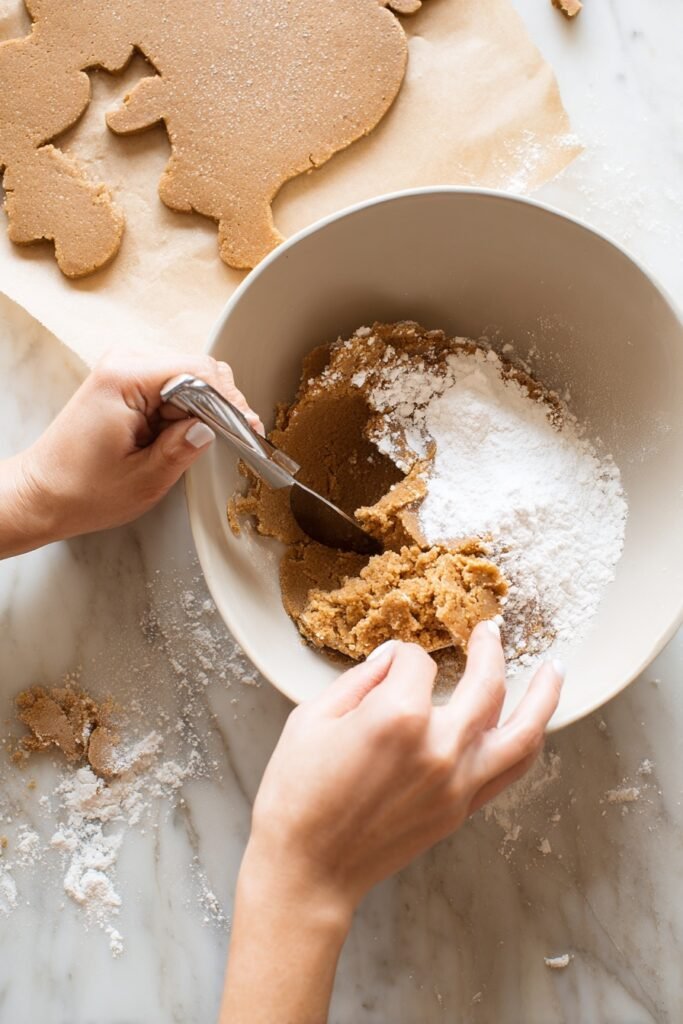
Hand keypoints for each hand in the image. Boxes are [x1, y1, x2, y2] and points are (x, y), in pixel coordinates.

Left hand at [3, 349, 261, 553]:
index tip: (247, 427)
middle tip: (235, 437)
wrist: (42, 494)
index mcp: (125, 379)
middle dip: (220, 404)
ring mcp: (123, 369)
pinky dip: (187, 408)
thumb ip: (183, 448)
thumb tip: (212, 428)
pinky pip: (172, 385)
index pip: (198, 370)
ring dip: (203, 408)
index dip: (229, 400)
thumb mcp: (145, 479)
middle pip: (197, 367)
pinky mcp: (125, 382)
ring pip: (188, 375)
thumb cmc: (81, 490)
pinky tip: (185, 434)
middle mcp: (123, 363)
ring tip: (199, 442)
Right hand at [249, 623, 562, 911]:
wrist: (307, 869)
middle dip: (489, 649)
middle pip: (486, 683)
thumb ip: (359, 679)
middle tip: (490, 630)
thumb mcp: (312, 718)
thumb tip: (391, 660)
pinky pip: (509, 770)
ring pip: (522, 732)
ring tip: (556, 670)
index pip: (417, 662)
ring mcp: (457, 782)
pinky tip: (532, 725)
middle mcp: (439, 747)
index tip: (386, 667)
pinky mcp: (460, 809)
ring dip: (544, 696)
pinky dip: (527, 742)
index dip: (399, 657)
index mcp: (399, 716)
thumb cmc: (298, 794)